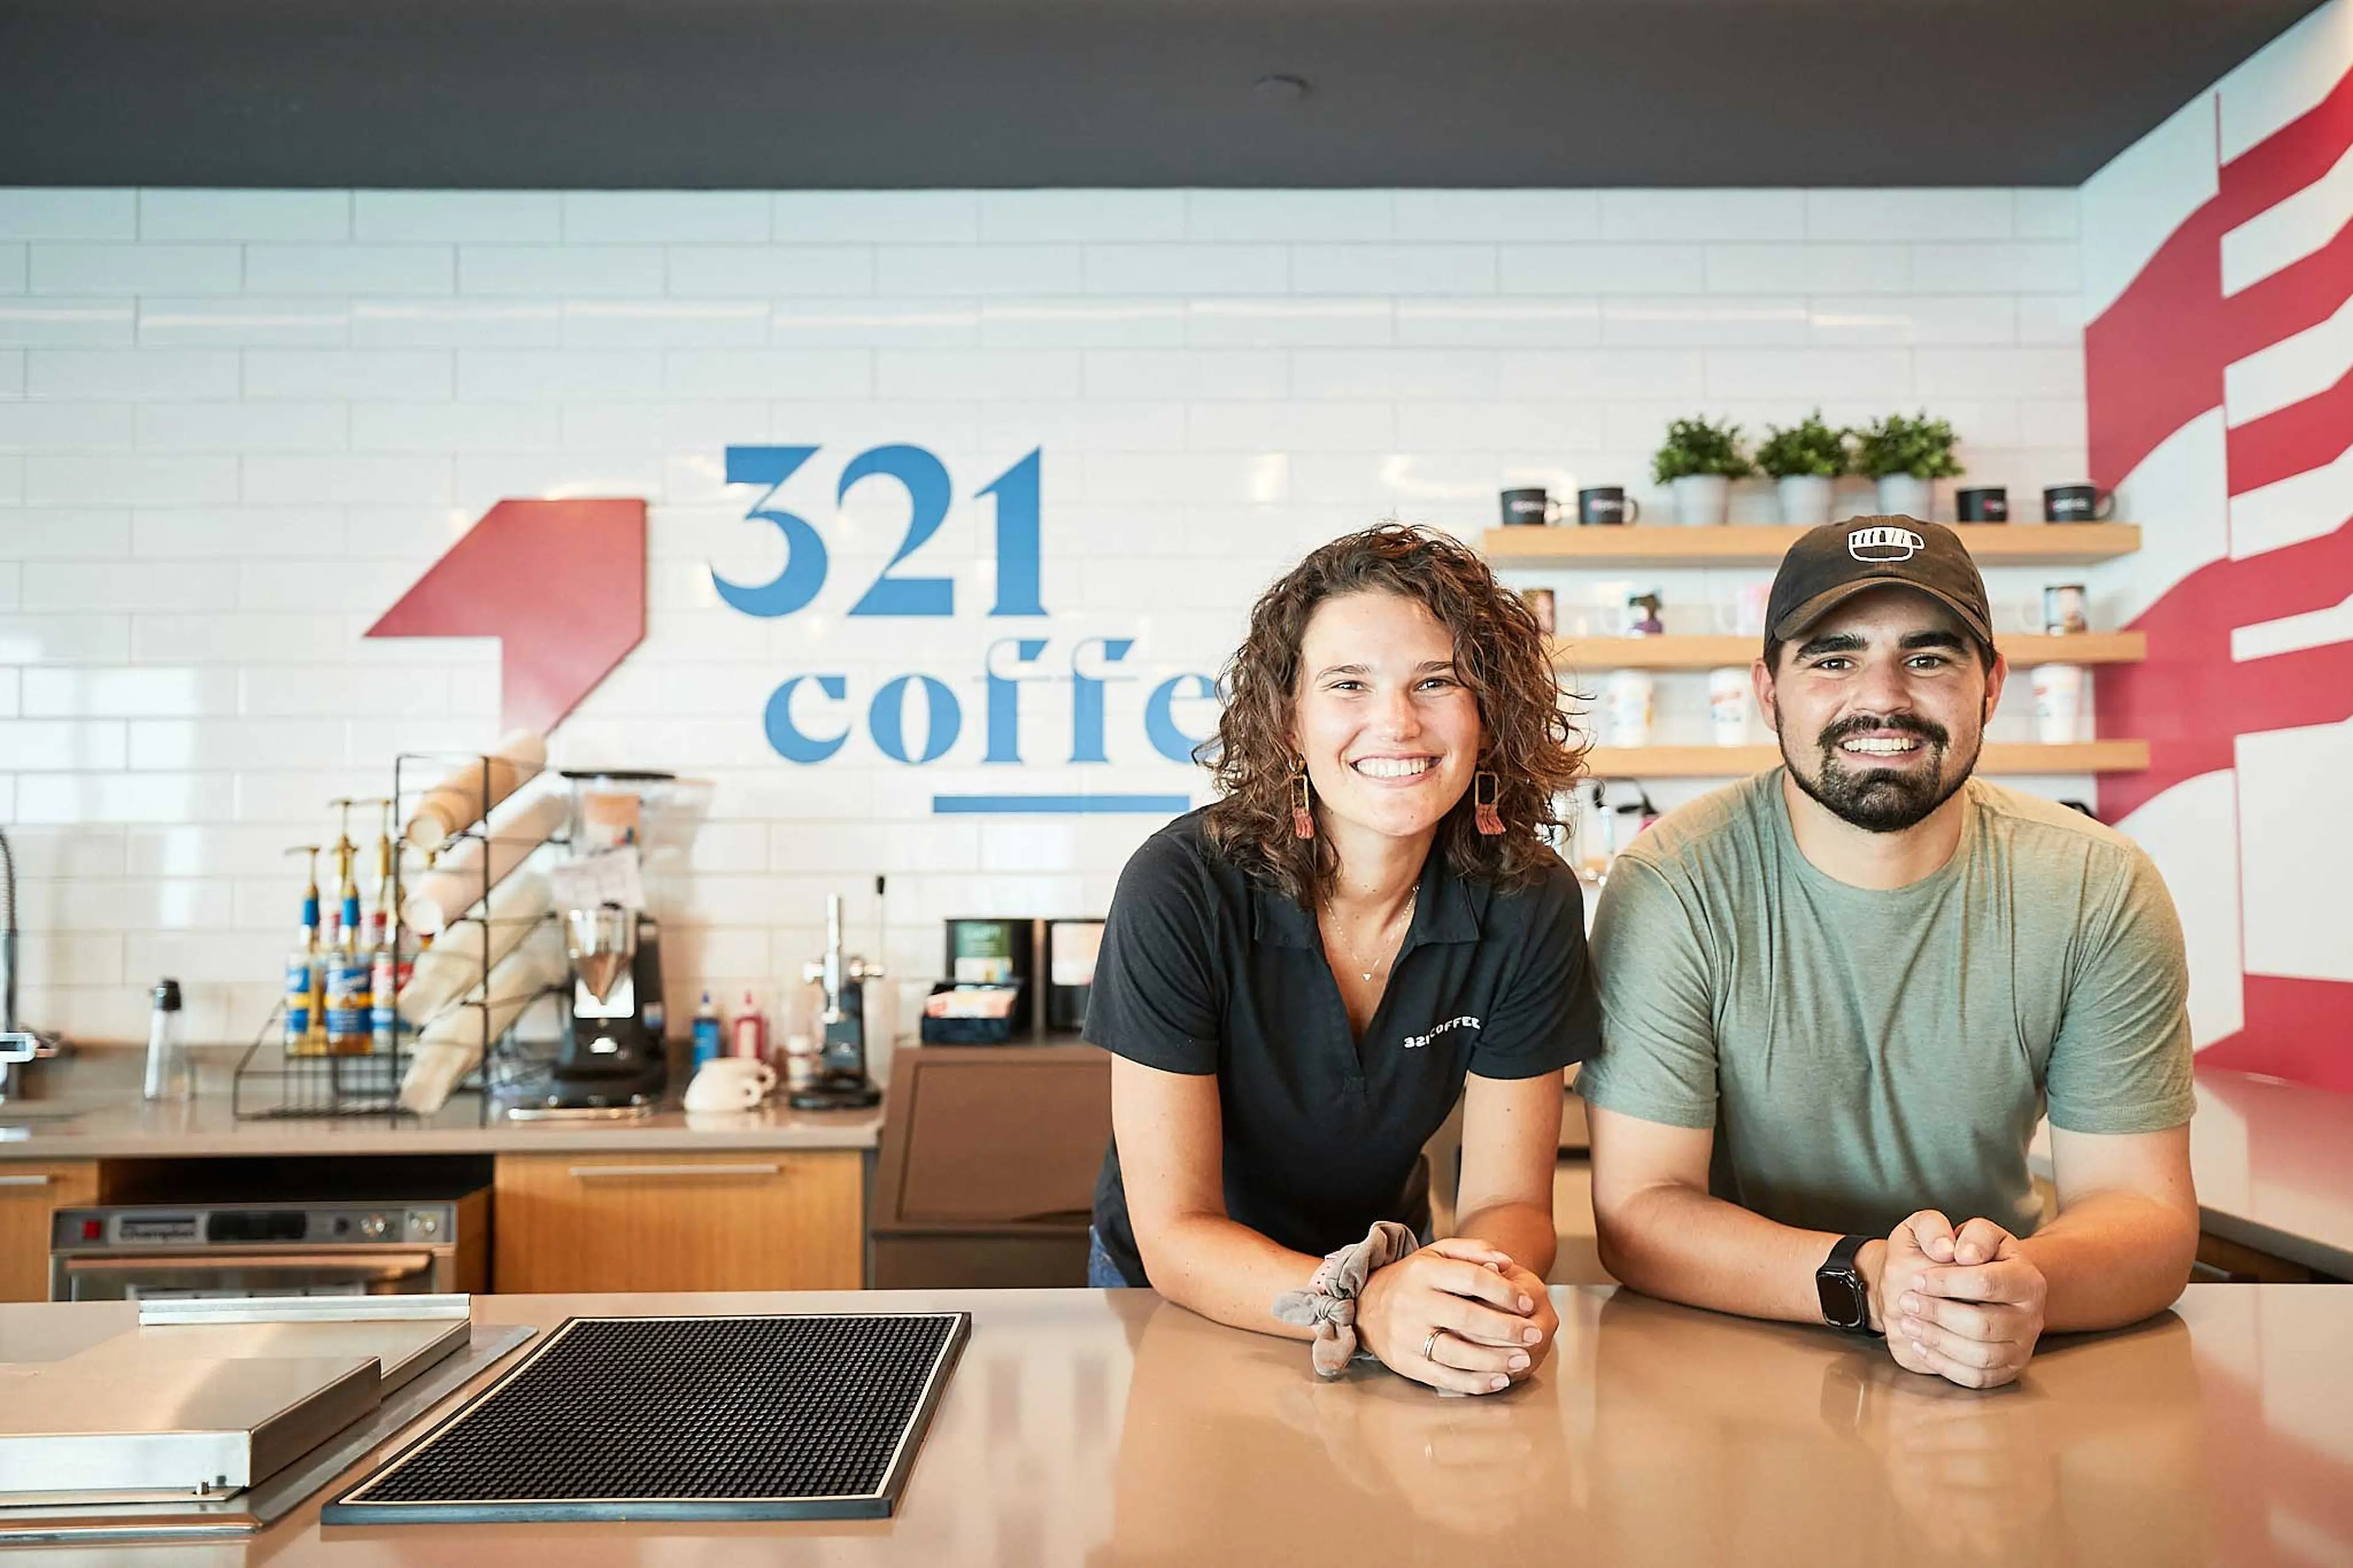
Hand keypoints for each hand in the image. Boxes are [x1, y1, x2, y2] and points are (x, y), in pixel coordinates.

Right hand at [1355, 1237, 1543, 1395]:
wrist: (1366, 1304)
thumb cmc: (1412, 1279)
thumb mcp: (1436, 1254)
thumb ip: (1472, 1251)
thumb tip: (1506, 1262)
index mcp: (1423, 1272)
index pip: (1470, 1279)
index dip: (1503, 1292)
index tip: (1527, 1302)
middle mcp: (1412, 1303)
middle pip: (1466, 1318)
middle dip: (1507, 1329)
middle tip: (1534, 1334)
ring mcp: (1407, 1335)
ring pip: (1456, 1353)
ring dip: (1495, 1360)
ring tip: (1522, 1360)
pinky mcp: (1405, 1362)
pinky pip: (1443, 1377)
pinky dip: (1473, 1382)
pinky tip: (1498, 1380)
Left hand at [1897, 1218, 2046, 1389]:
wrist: (1984, 1282)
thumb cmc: (1975, 1256)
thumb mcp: (1975, 1231)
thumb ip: (1971, 1233)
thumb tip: (1959, 1252)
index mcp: (2027, 1279)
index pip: (1986, 1283)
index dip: (1947, 1282)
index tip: (1916, 1278)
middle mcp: (2031, 1316)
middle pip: (1983, 1324)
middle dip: (1938, 1313)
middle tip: (1906, 1301)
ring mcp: (2022, 1347)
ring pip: (1980, 1355)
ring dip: (1937, 1340)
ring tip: (1909, 1323)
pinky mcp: (2007, 1369)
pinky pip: (1977, 1377)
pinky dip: (1945, 1364)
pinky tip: (1921, 1346)